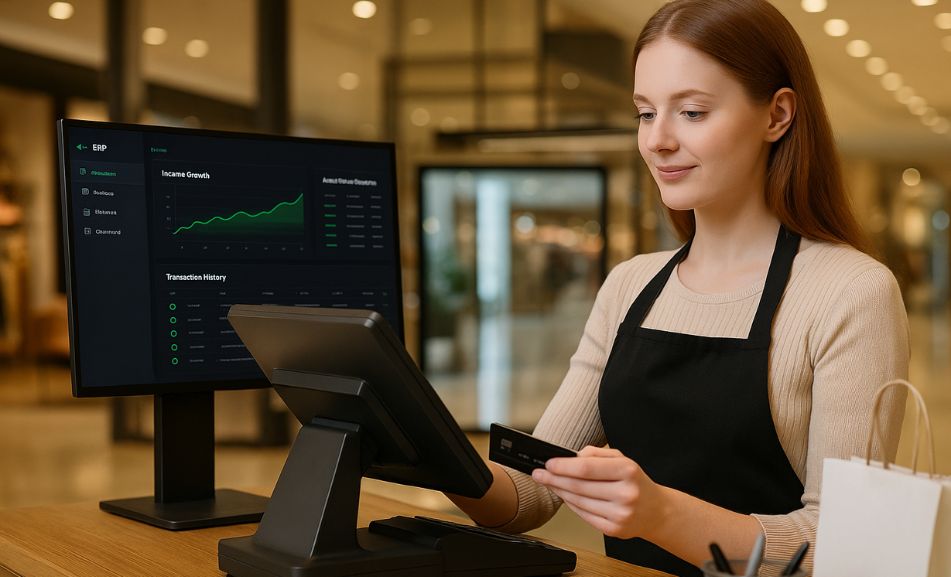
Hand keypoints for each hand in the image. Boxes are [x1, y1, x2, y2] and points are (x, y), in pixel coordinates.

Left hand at [531, 446, 668, 539]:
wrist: (656, 511)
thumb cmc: (635, 482)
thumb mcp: (622, 459)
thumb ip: (596, 453)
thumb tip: (572, 456)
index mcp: (628, 471)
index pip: (587, 468)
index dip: (563, 466)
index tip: (548, 464)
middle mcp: (625, 493)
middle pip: (579, 486)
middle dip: (554, 479)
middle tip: (539, 474)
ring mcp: (620, 514)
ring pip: (579, 501)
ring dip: (560, 491)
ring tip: (549, 483)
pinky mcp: (613, 529)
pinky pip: (584, 515)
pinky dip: (571, 504)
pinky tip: (565, 496)